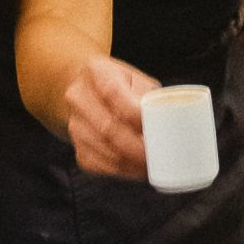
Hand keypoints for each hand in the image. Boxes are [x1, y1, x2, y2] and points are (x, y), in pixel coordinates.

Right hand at [64, 54, 160, 179]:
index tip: (158, 128)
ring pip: (104, 150)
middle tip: (160, 155)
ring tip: (154, 165)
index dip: (136, 115)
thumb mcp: (136, 79)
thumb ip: (149, 98)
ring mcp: (75, 124)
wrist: (87, 88)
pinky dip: (122, 171)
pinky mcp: (77, 147)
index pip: (113, 94)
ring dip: (131, 163)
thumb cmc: (120, 84)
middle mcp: (79, 97)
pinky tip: (138, 169)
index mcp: (96, 72)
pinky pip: (100, 165)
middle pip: (107, 128)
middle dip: (136, 147)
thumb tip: (169, 124)